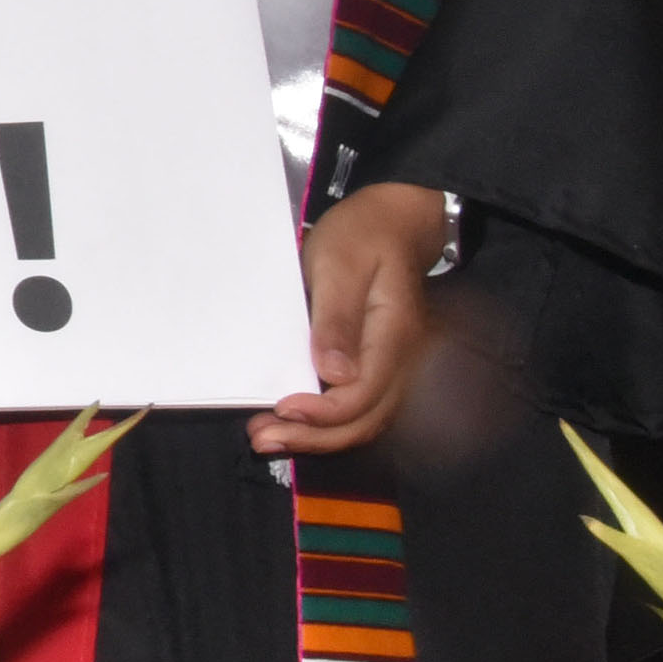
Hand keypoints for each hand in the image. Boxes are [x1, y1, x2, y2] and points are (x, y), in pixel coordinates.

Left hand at [248, 182, 449, 455]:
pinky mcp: (377, 362)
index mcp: (394, 336)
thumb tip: (335, 374)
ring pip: (363, 418)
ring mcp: (392, 364)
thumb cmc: (362, 236)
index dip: (322, 413)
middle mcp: (401, 360)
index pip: (363, 394)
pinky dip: (327, 420)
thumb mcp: (340, 265)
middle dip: (314, 438)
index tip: (281, 411)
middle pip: (364, 419)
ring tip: (269, 437)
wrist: (393, 222)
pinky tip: (294, 420)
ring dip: (318, 436)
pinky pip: (359, 404)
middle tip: (262, 439)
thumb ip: (338, 319)